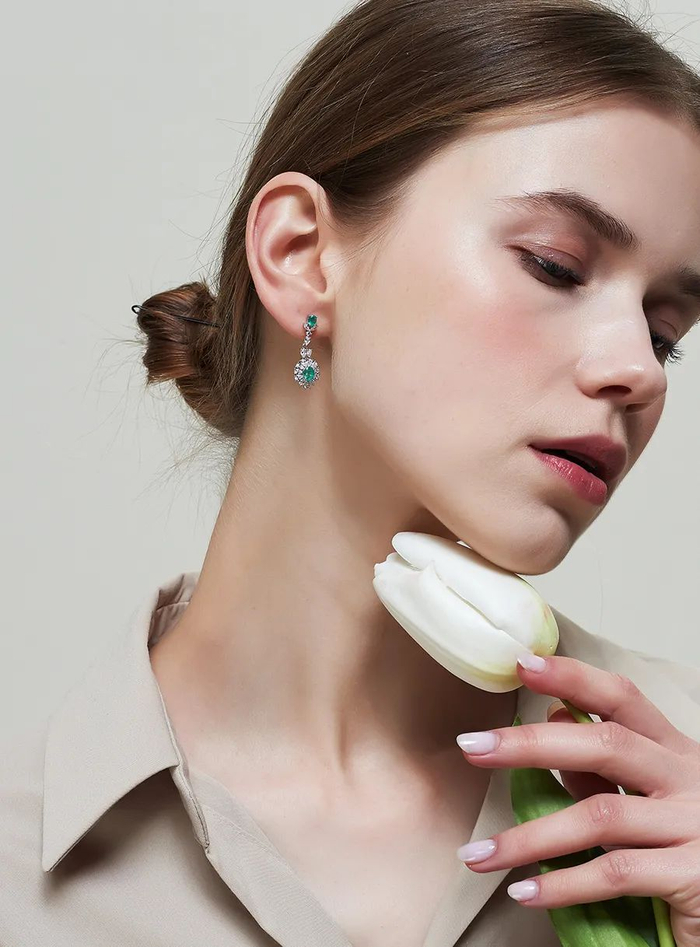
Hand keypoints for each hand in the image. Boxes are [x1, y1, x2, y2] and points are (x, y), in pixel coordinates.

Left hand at [455, 655, 699, 946]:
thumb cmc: (690, 852)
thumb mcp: (649, 802)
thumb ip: (603, 771)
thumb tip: (554, 717)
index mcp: (675, 753)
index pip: (622, 699)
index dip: (573, 678)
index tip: (523, 664)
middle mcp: (689, 779)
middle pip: (605, 745)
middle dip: (531, 744)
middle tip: (472, 747)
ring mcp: (695, 826)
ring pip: (600, 814)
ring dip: (530, 836)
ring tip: (478, 855)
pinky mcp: (694, 876)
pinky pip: (615, 873)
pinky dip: (564, 884)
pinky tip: (525, 891)